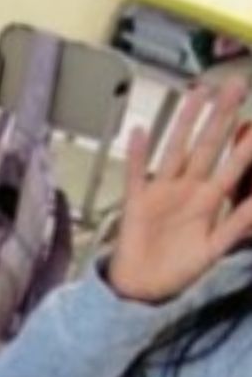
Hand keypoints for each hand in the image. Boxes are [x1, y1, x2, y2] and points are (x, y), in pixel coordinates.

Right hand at [108, 79, 251, 303]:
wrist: (142, 289)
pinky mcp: (136, 202)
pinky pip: (136, 174)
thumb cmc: (179, 271)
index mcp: (209, 201)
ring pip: (176, 150)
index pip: (233, 165)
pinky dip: (137, 155)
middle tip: (234, 86)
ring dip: (184, 124)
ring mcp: (161, 192)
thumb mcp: (215, 248)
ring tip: (196, 94)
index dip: (246, 143)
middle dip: (220, 117)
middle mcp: (188, 190)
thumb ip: (237, 223)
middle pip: (207, 147)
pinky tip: (140, 131)